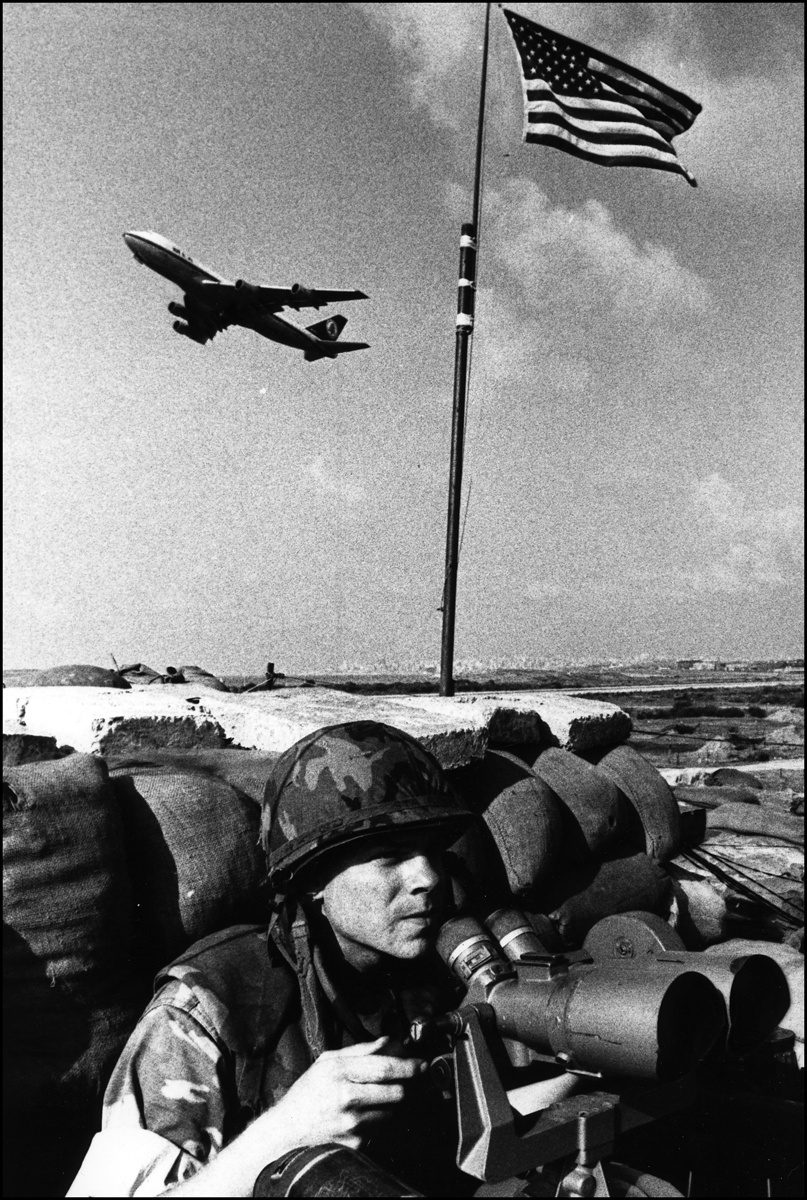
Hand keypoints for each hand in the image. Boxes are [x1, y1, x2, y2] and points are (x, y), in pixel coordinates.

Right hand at [267, 1036, 424, 1150]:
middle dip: (407, 1086)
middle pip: (396, 1092)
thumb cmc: (307, 1094)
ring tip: (377, 1100)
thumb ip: (360, 1050)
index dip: (408, 1066)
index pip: (385, 1068)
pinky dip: (380, 1121)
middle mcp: (347, 1098)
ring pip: (392, 1111)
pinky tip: (365, 1116)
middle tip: (408, 1082)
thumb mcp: (327, 1062)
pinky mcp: (356, 1143)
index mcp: (339, 1072)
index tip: (421, 1064)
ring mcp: (352, 1124)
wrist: (288, 1131)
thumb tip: (388, 1042)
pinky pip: (382, 1129)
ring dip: (393, 1105)